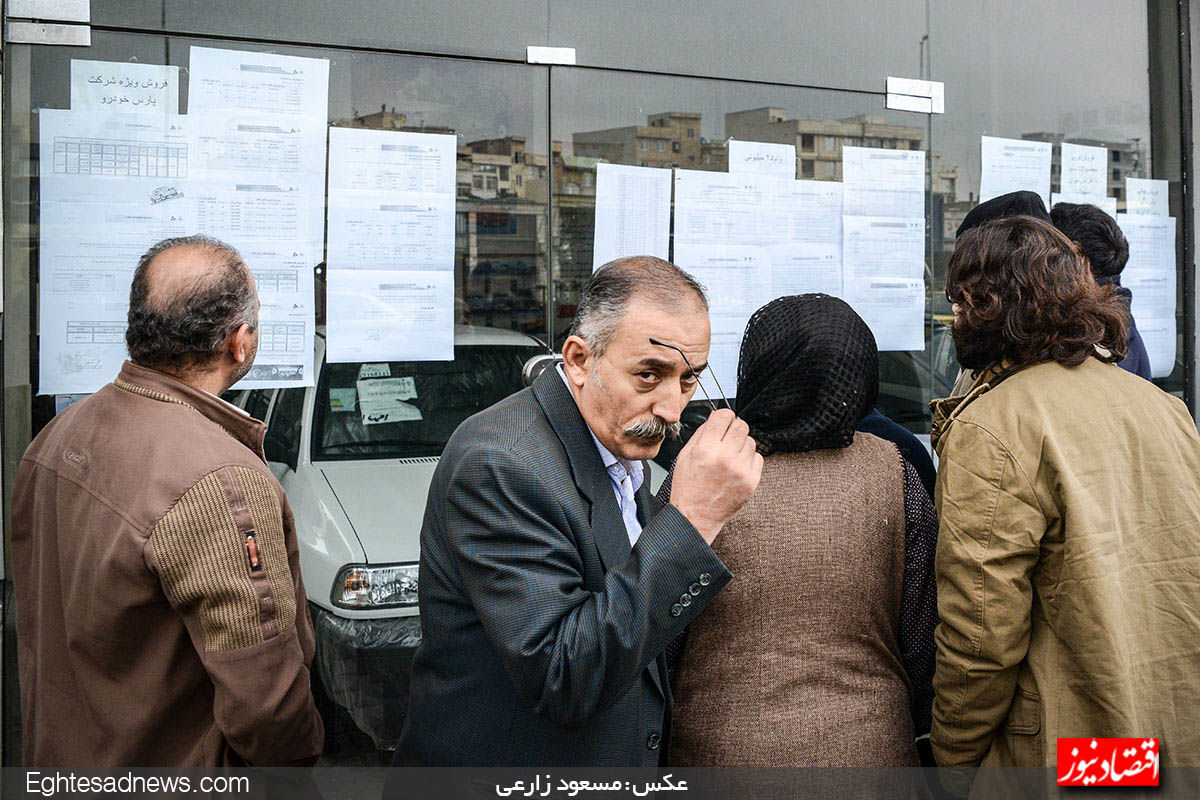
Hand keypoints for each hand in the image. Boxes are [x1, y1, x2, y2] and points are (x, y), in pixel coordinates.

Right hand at [668, 408, 762, 543]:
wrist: (695, 517)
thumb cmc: (688, 488)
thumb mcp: (684, 456)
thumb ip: (701, 434)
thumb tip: (716, 419)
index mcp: (706, 449)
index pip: (724, 415)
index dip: (722, 417)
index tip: (721, 422)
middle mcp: (725, 458)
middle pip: (741, 425)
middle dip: (733, 429)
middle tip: (725, 440)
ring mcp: (741, 470)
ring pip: (751, 441)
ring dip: (741, 445)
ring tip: (729, 458)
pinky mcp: (751, 481)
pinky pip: (758, 458)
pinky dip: (749, 460)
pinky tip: (736, 468)